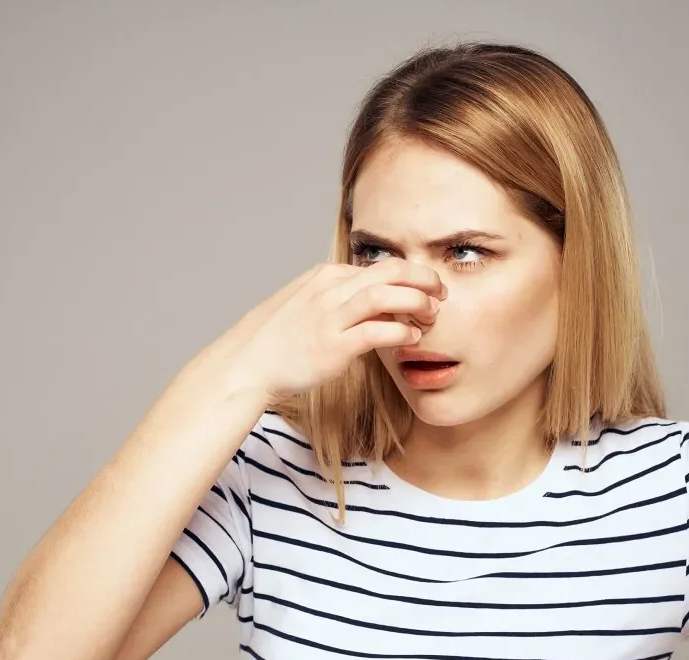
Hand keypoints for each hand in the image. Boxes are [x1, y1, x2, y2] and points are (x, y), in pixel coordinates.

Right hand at [225, 258, 446, 404]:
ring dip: (416, 302)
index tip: (428, 289)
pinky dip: (400, 331)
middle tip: (442, 293)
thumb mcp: (308, 305)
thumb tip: (371, 304)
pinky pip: (375, 331)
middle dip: (423, 278)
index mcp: (327, 277)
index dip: (411, 276)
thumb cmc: (277, 341)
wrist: (247, 364)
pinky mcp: (332, 346)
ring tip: (432, 315)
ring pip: (385, 295)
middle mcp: (330, 290)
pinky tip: (412, 338)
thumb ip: (339, 300)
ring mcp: (330, 317)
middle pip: (390, 271)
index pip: (380, 266)